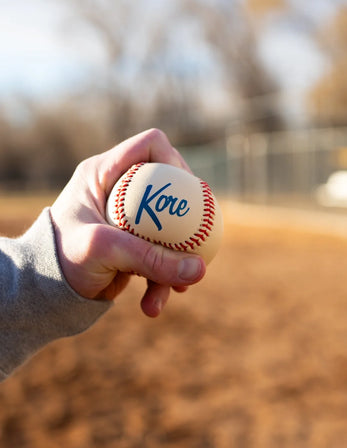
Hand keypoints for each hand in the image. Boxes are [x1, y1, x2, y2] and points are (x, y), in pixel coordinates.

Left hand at [50, 129, 205, 316]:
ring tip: (176, 290)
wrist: (46, 293)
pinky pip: (162, 254)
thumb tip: (200, 269)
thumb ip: (151, 259)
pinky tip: (156, 301)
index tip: (188, 192)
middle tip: (197, 239)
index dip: (175, 162)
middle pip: (171, 185)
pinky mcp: (135, 243)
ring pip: (171, 225)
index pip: (150, 146)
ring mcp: (130, 218)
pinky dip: (164, 278)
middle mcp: (120, 190)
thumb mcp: (104, 251)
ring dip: (177, 258)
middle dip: (187, 217)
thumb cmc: (62, 259)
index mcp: (104, 172)